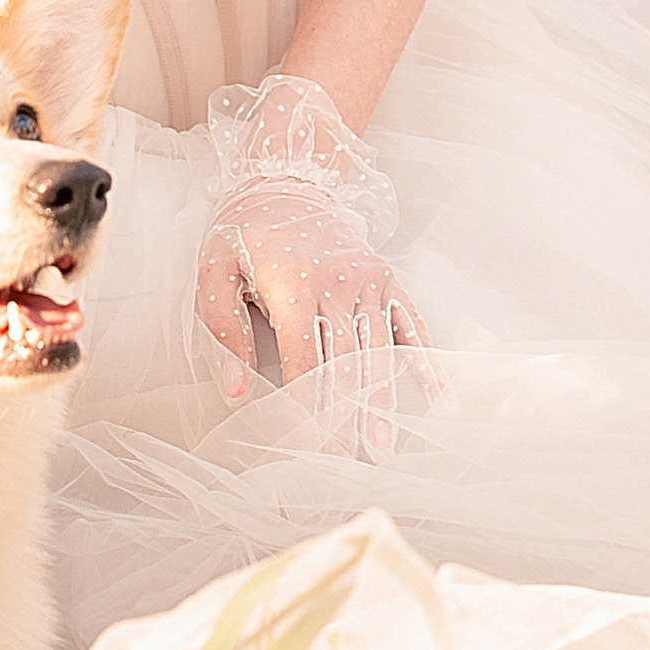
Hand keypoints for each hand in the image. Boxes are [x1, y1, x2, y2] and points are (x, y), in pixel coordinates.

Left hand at [195, 181, 436, 458]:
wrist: (287, 180)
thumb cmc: (244, 233)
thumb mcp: (213, 271)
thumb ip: (223, 330)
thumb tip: (236, 392)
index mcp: (293, 286)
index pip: (302, 362)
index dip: (302, 411)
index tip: (300, 452)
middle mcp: (338, 285)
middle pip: (343, 367)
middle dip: (341, 422)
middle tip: (340, 468)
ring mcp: (368, 281)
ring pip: (377, 352)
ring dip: (380, 403)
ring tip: (380, 448)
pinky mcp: (386, 277)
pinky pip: (409, 322)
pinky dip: (423, 357)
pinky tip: (435, 392)